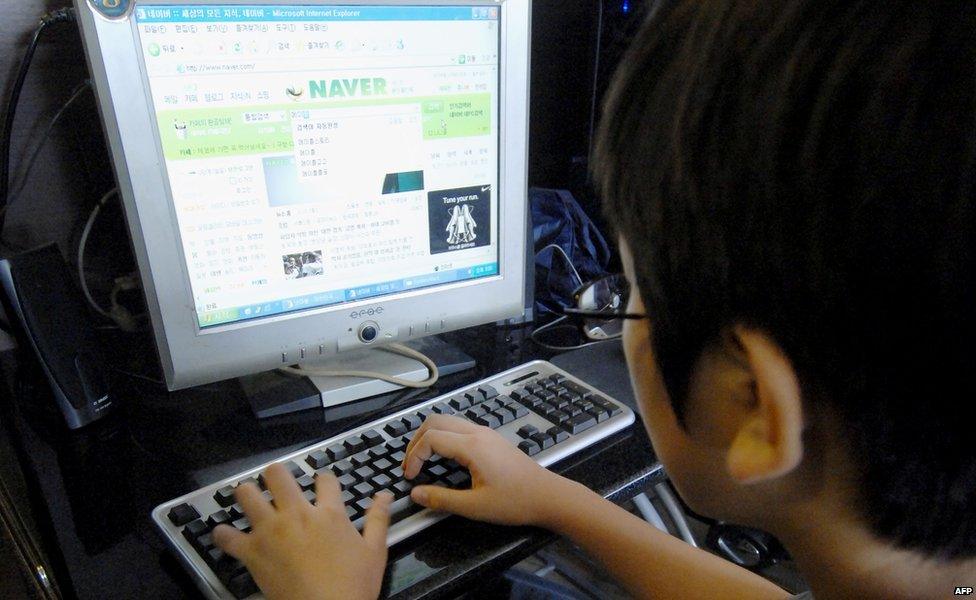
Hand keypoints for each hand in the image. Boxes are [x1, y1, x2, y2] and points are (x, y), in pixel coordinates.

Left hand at [212, 463, 390, 599]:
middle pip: (277, 475)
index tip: (321, 485)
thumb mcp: (375, 551)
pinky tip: (224, 533)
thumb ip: (378, 519)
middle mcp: (297, 514)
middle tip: (275, 483)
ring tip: (249, 499)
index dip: (323, 479)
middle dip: (275, 475)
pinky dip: (223, 534)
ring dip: (247, 494)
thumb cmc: (354, 585)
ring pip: (247, 495)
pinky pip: (228, 537)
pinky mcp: (252, 552)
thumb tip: (385, 494)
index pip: (324, 479)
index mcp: (329, 513)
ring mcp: (271, 532)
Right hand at [401, 414, 561, 525]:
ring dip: (430, 436)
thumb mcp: (475, 507)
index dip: (414, 456)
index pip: (430, 438)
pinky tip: (443, 457)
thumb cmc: (515, 502)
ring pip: (448, 420)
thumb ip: (442, 499)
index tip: (410, 477)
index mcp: (472, 446)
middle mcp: (477, 432)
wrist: (548, 496)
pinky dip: (444, 436)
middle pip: (435, 420)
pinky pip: (460, 427)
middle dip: (416, 440)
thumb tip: (415, 494)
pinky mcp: (492, 438)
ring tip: (422, 460)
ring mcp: (486, 432)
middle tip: (410, 464)